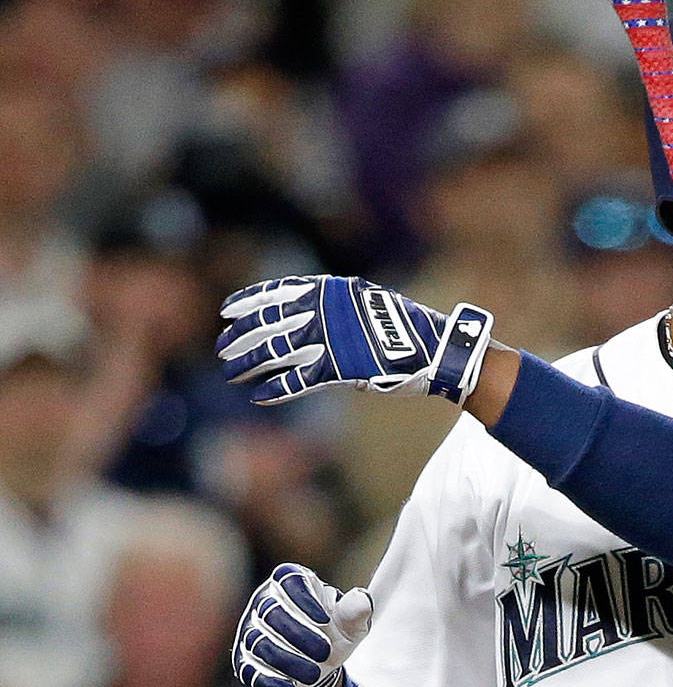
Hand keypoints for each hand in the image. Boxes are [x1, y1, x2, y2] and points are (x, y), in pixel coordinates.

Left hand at [215, 275, 493, 404]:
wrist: (435, 348)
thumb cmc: (407, 328)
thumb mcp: (368, 305)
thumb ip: (339, 313)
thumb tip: (317, 326)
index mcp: (330, 290)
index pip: (277, 292)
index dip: (249, 301)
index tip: (227, 310)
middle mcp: (323, 311)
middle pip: (268, 322)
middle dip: (241, 336)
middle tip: (222, 347)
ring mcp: (329, 339)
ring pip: (275, 350)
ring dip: (248, 362)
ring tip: (230, 372)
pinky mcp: (337, 368)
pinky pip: (297, 380)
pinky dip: (277, 389)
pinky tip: (259, 396)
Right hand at [232, 562, 372, 686]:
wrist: (318, 663)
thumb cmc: (334, 633)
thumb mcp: (350, 624)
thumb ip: (356, 612)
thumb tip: (362, 600)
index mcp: (292, 583)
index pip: (289, 580)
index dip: (304, 599)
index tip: (325, 620)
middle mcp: (266, 602)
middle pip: (271, 611)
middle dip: (298, 633)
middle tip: (325, 652)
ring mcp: (251, 630)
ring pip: (259, 641)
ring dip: (287, 659)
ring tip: (314, 674)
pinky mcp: (244, 659)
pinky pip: (248, 668)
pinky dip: (268, 679)